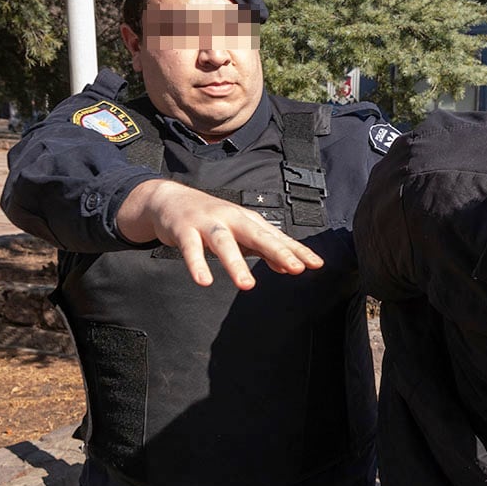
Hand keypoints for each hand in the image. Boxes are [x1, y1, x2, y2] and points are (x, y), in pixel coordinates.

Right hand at [116, 179, 322, 289]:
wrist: (170, 199)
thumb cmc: (211, 218)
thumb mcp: (240, 233)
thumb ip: (263, 249)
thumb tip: (287, 266)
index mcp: (248, 221)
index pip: (277, 238)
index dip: (297, 251)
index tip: (316, 264)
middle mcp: (231, 219)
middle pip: (257, 235)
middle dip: (277, 251)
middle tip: (295, 269)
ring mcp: (207, 224)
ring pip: (224, 243)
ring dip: (235, 264)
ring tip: (247, 285)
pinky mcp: (184, 230)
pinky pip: (190, 249)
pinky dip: (196, 264)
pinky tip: (204, 281)